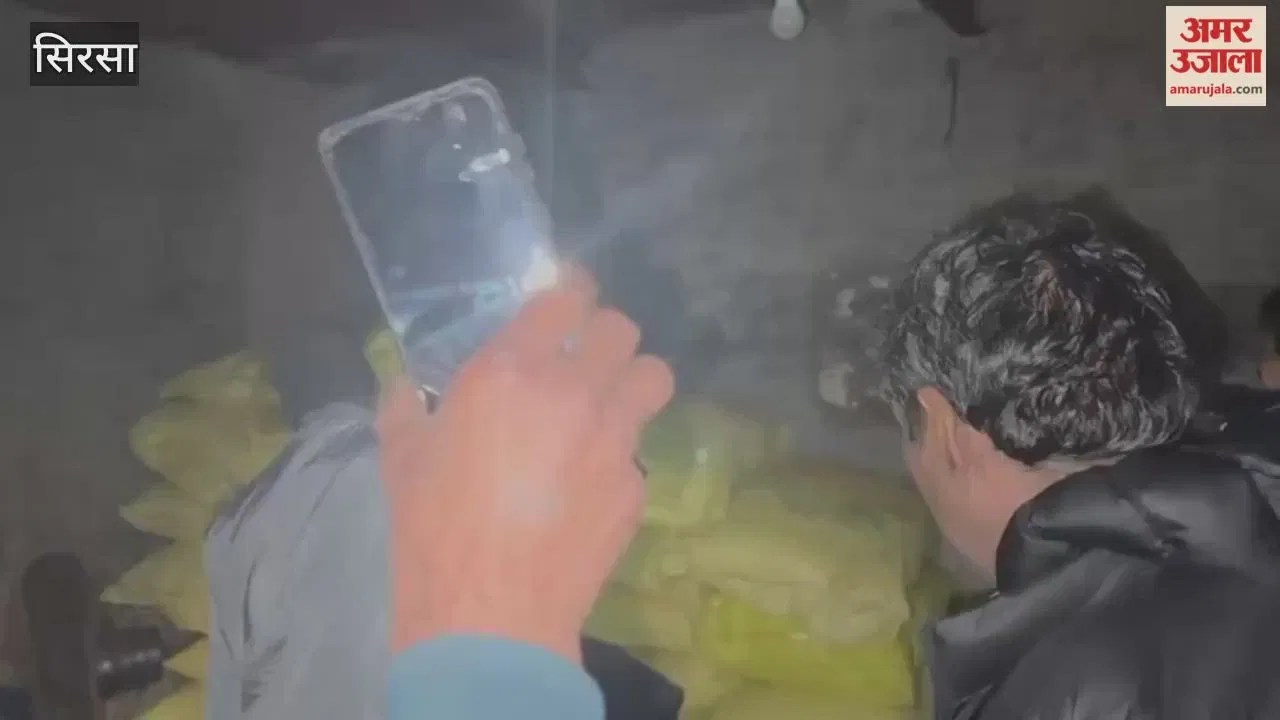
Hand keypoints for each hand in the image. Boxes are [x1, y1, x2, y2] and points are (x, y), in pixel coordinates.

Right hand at [377, 269, 674, 662]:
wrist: (487, 615)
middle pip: (620, 329)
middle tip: (585, 360)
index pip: (566, 297)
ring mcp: (613, 439)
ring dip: (633, 381)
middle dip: (604, 336)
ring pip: (653, 377)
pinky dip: (621, 455)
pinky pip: (640, 450)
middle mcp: (572, 391)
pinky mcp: (635, 486)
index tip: (566, 303)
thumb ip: (407, 407)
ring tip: (612, 404)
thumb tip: (405, 387)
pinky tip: (593, 483)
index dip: (570, 293)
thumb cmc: (431, 529)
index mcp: (509, 371)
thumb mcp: (402, 456)